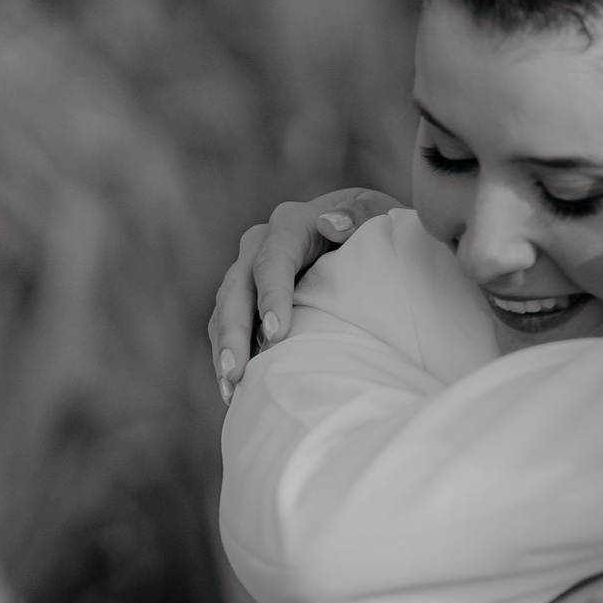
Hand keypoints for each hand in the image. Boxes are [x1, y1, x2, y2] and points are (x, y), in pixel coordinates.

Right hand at [208, 188, 400, 403]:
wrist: (363, 232)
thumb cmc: (375, 226)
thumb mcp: (377, 213)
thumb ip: (359, 214)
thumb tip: (330, 224)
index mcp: (290, 224)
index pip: (273, 261)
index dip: (272, 297)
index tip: (278, 334)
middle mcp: (260, 245)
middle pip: (237, 289)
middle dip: (235, 333)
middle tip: (237, 373)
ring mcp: (249, 271)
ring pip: (225, 310)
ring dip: (225, 349)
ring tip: (231, 388)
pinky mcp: (247, 296)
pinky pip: (227, 325)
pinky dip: (228, 353)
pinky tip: (234, 389)